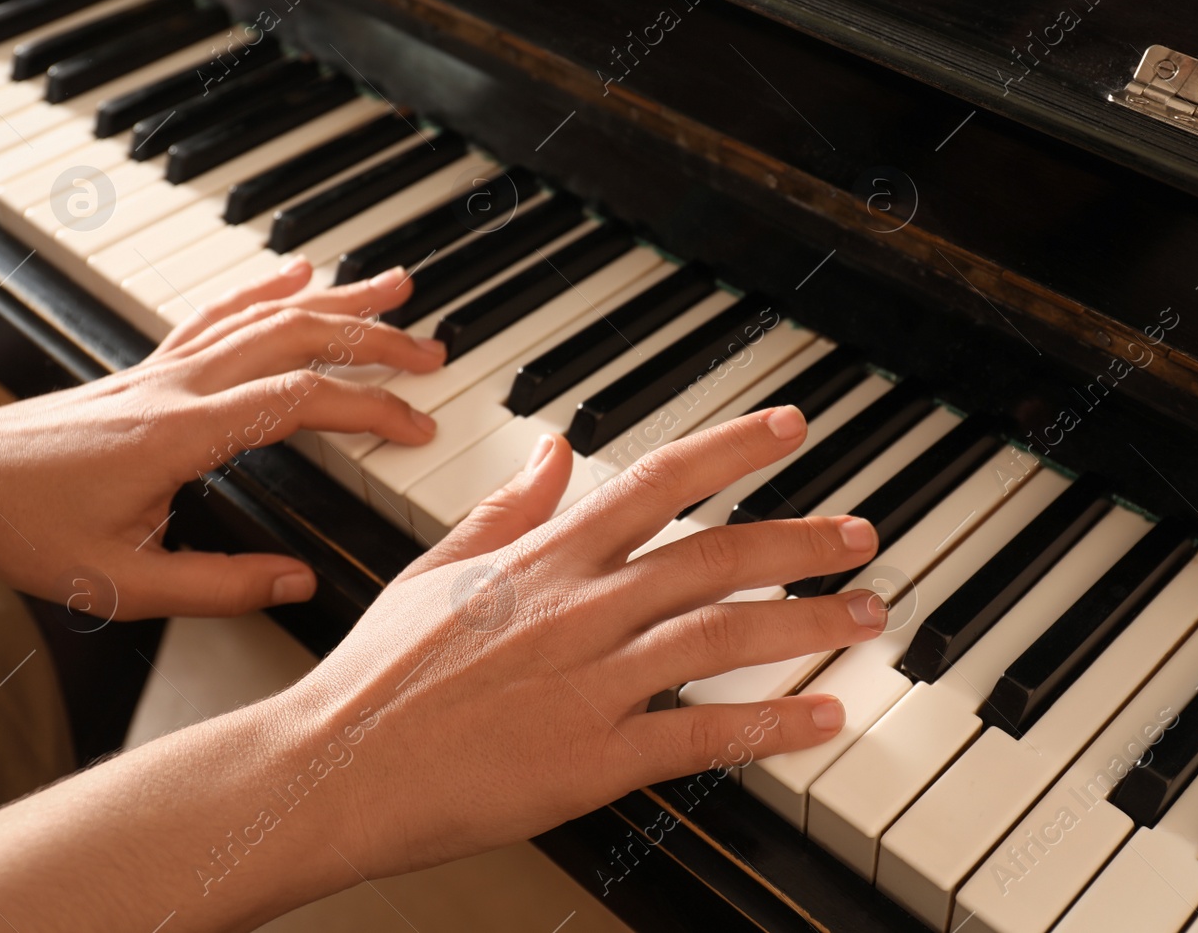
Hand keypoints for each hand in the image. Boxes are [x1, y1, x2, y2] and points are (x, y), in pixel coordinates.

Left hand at [0, 256, 443, 618]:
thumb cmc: (26, 526)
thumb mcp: (123, 584)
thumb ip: (219, 586)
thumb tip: (297, 582)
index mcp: (183, 433)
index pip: (301, 400)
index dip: (370, 408)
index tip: (416, 426)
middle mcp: (181, 385)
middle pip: (298, 338)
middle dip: (375, 338)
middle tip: (431, 350)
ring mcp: (166, 367)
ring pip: (268, 313)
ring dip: (338, 297)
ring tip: (394, 284)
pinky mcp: (152, 366)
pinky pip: (221, 311)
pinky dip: (268, 286)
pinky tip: (299, 271)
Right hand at [290, 405, 887, 878]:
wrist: (330, 769)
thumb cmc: (376, 676)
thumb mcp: (437, 568)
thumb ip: (510, 508)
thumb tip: (556, 450)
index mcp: (544, 559)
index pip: (658, 480)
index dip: (733, 449)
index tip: (790, 428)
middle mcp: (579, 609)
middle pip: (715, 556)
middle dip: (801, 539)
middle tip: (861, 535)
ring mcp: (590, 683)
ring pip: (724, 635)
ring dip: (809, 621)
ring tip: (867, 614)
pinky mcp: (592, 759)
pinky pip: (701, 735)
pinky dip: (770, 724)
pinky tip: (822, 715)